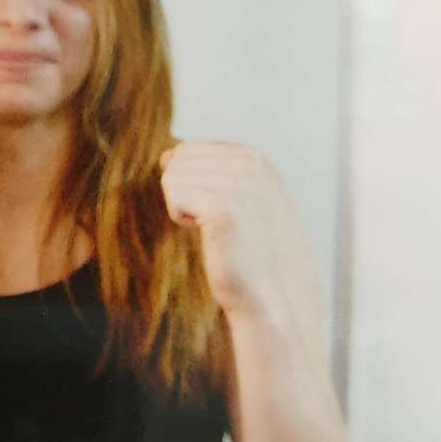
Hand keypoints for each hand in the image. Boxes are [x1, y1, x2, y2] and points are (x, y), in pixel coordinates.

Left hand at [159, 142, 310, 320]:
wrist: (273, 292)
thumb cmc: (250, 251)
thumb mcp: (239, 198)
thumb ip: (210, 172)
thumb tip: (167, 155)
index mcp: (255, 158)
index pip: (190, 149)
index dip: (192, 185)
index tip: (219, 209)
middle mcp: (250, 164)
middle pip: (179, 160)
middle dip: (184, 192)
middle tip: (213, 221)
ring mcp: (239, 183)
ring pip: (172, 177)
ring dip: (183, 207)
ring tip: (215, 229)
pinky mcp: (223, 208)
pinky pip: (174, 197)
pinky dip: (181, 218)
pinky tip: (207, 234)